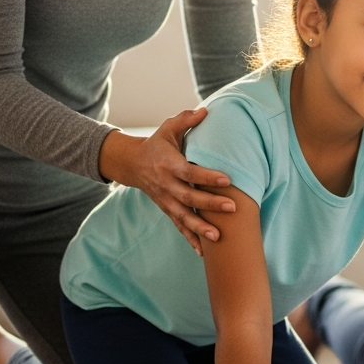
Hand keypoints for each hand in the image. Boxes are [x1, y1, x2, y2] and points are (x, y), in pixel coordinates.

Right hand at [98, 108, 235, 254]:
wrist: (131, 164)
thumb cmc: (157, 143)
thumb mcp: (168, 128)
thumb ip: (186, 120)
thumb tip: (206, 110)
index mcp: (168, 164)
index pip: (189, 172)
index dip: (207, 177)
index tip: (227, 180)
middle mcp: (165, 184)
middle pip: (188, 197)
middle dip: (209, 205)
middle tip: (233, 208)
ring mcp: (165, 200)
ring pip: (182, 217)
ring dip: (199, 229)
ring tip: (218, 238)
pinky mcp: (166, 209)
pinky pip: (178, 226)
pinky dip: (190, 239)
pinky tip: (204, 252)